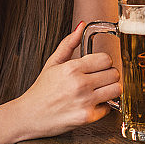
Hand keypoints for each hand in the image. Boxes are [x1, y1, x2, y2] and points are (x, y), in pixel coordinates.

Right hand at [13, 23, 121, 139]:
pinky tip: (93, 103)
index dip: (104, 62)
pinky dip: (104, 106)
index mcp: (72, 68)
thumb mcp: (52, 63)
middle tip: (100, 79)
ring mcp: (84, 101)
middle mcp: (80, 84)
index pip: (106, 59)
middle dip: (109, 75)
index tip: (99, 67)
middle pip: (114, 74)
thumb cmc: (41, 90)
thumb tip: (81, 26)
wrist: (28, 116)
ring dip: (111, 90)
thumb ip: (68, 44)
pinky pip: (109, 108)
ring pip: (116, 90)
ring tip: (101, 90)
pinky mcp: (86, 117)